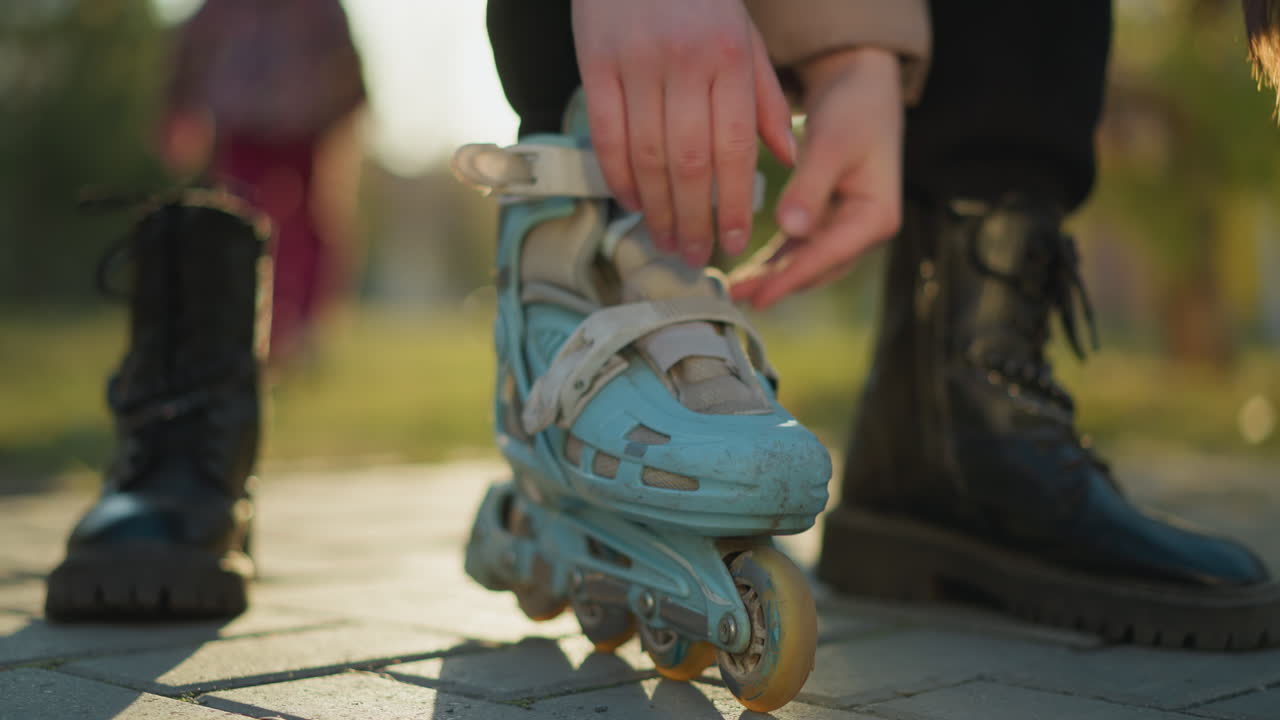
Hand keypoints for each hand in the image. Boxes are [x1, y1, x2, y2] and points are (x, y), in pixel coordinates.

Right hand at [572, 0, 795, 266]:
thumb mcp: (745, 37)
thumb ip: (765, 98)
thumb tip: (787, 160)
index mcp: (730, 58)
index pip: (734, 148)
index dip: (733, 204)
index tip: (734, 243)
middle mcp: (684, 63)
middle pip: (688, 162)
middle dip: (692, 219)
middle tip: (694, 257)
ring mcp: (636, 63)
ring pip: (646, 155)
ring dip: (655, 209)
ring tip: (664, 241)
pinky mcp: (595, 63)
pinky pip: (605, 134)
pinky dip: (618, 175)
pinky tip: (631, 202)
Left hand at [730, 48, 903, 309]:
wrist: (862, 85)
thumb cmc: (854, 108)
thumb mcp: (832, 144)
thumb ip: (810, 187)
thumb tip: (789, 229)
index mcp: (875, 216)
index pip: (828, 255)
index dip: (791, 278)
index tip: (759, 298)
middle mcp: (864, 228)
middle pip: (816, 266)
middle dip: (776, 283)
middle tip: (734, 296)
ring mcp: (846, 226)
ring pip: (804, 261)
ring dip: (772, 275)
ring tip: (734, 289)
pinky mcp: (827, 218)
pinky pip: (797, 247)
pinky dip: (774, 258)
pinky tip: (747, 269)